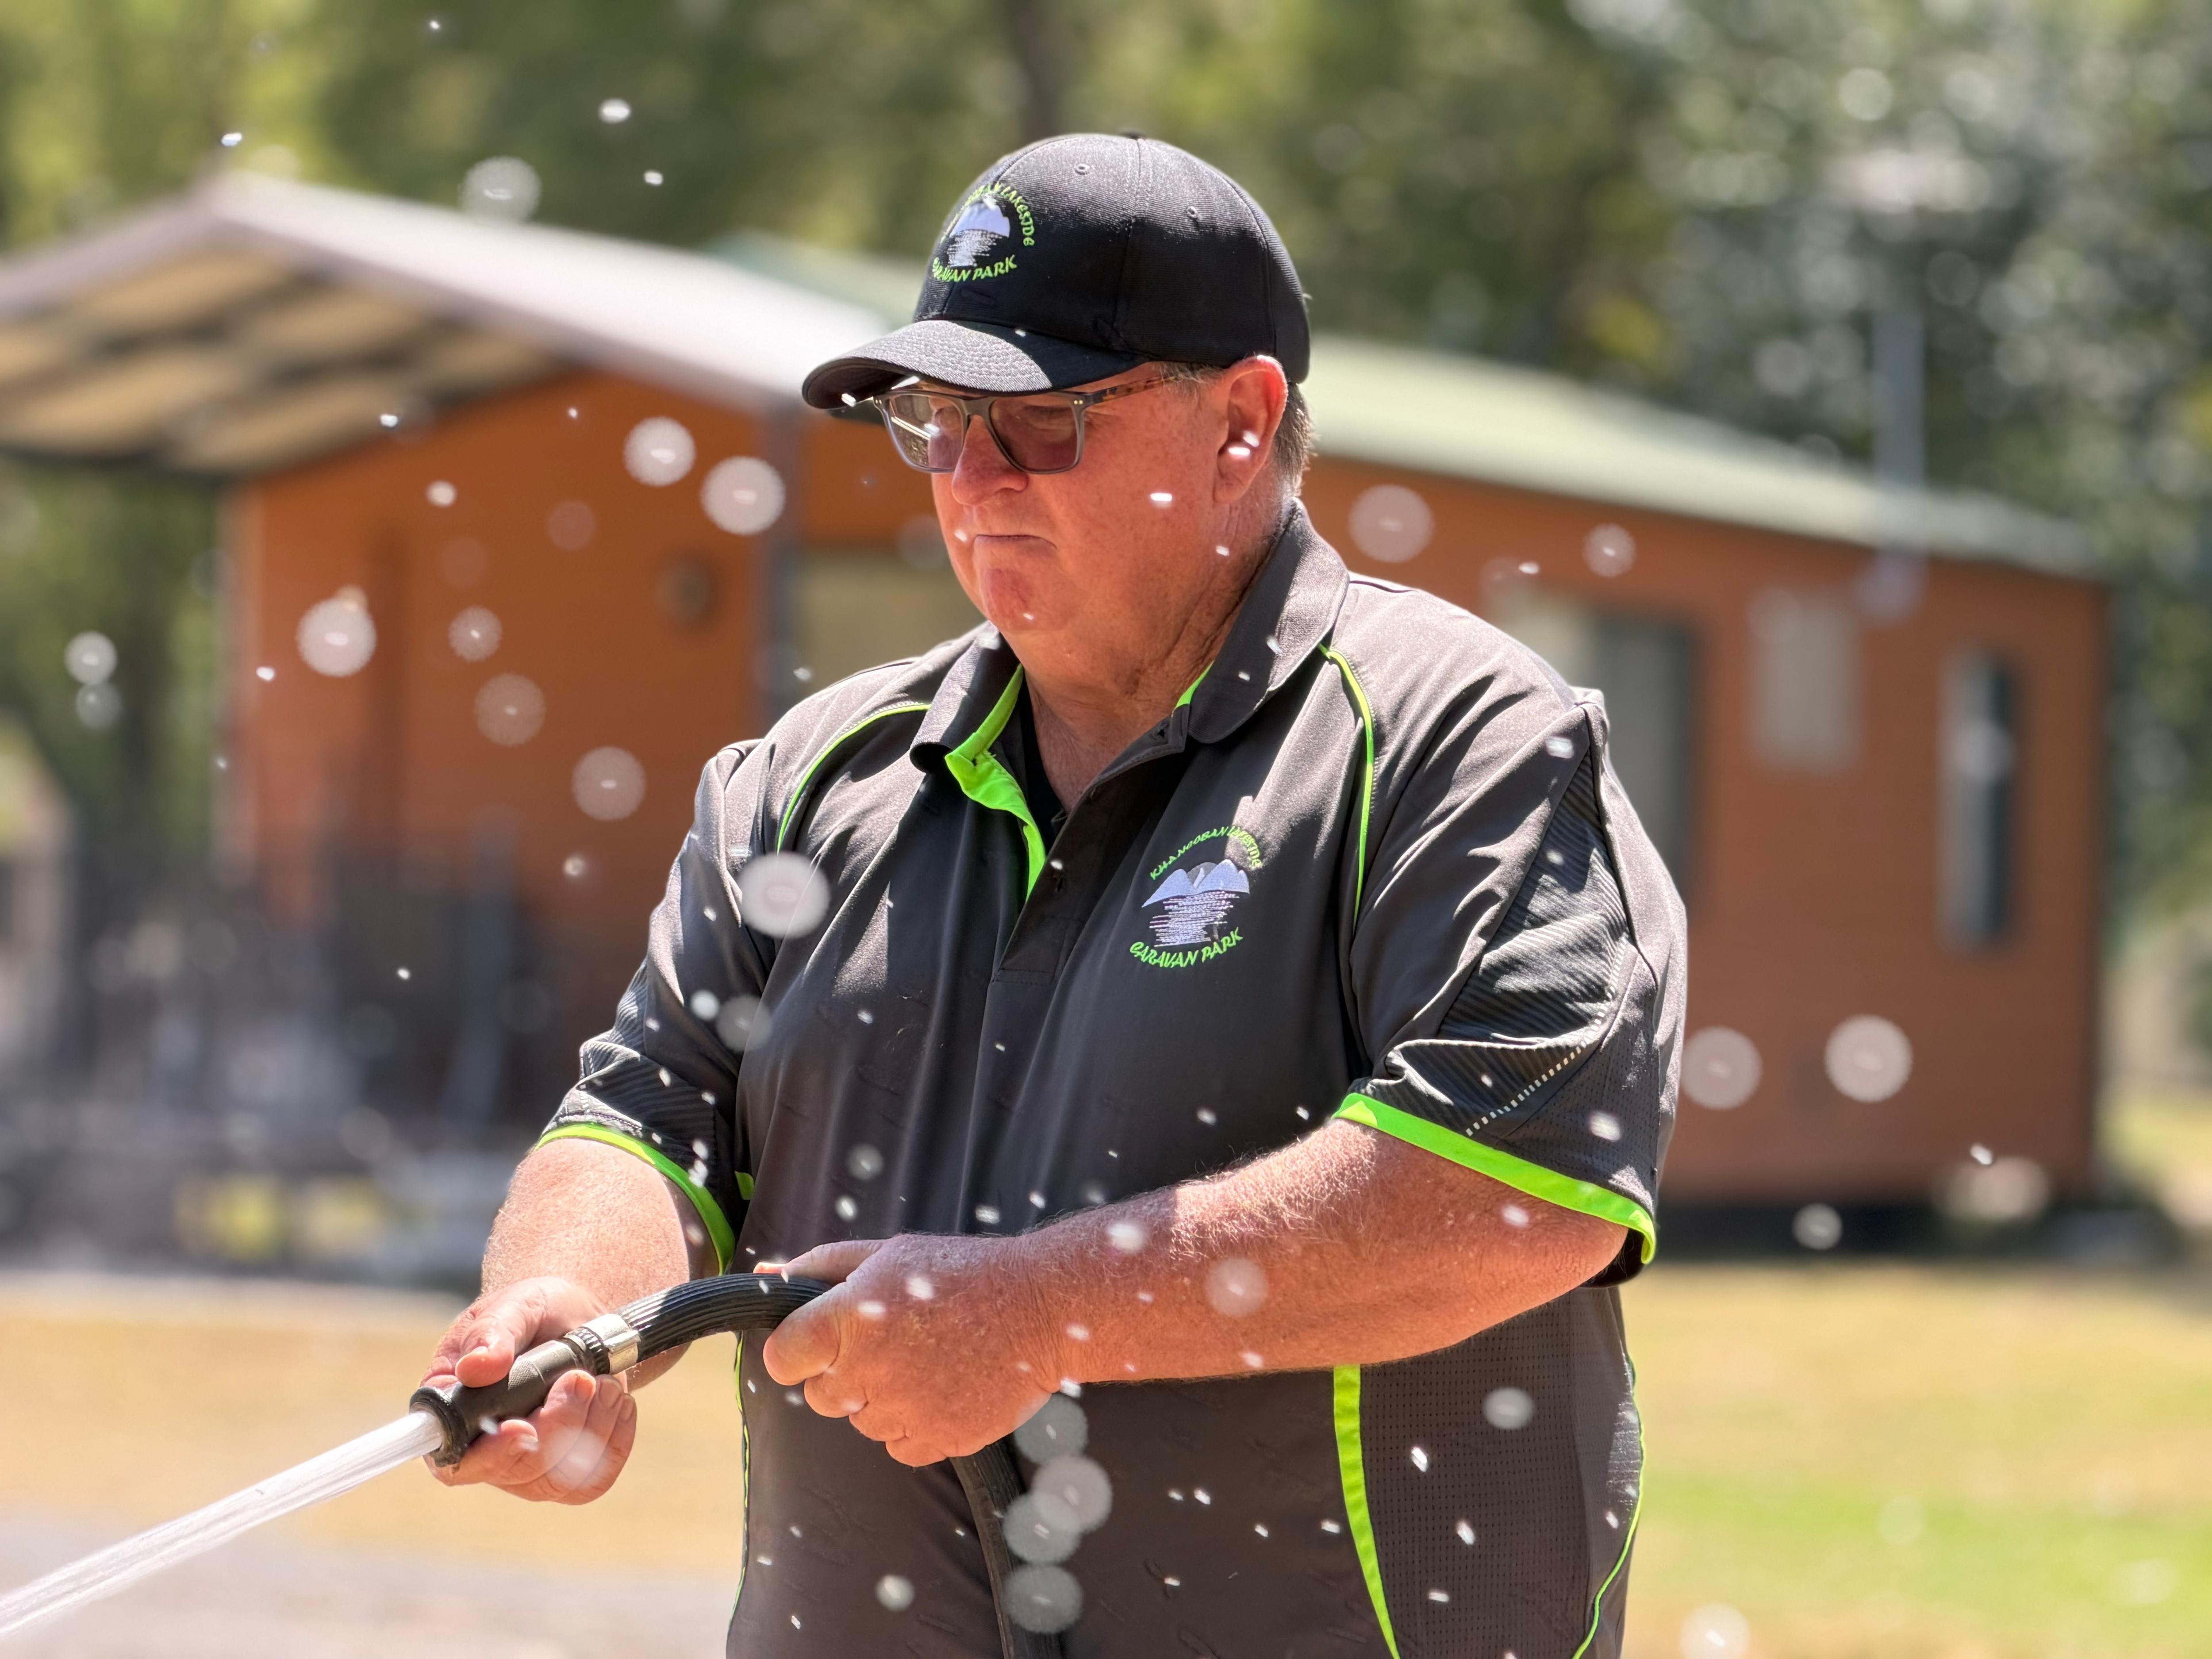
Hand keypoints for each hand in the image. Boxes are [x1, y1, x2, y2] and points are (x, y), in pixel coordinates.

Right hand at [419, 1275, 638, 1504]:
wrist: (578, 1320)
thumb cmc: (535, 1313)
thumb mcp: (515, 1307)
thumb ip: (493, 1333)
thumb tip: (475, 1367)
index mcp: (454, 1412)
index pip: (455, 1460)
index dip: (489, 1455)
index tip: (522, 1427)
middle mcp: (484, 1450)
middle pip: (519, 1469)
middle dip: (559, 1422)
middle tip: (581, 1378)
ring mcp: (527, 1468)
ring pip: (561, 1478)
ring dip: (592, 1424)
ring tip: (600, 1379)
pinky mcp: (567, 1474)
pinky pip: (595, 1478)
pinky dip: (615, 1436)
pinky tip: (614, 1400)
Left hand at [759, 1235, 1062, 1467]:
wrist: (1042, 1308)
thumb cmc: (960, 1273)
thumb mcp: (888, 1253)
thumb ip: (821, 1267)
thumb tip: (764, 1274)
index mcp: (850, 1316)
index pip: (782, 1358)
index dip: (797, 1351)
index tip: (820, 1342)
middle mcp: (869, 1367)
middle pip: (820, 1396)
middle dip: (843, 1374)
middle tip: (891, 1343)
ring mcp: (904, 1409)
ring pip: (860, 1422)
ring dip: (881, 1398)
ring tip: (927, 1360)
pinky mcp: (937, 1439)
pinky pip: (898, 1446)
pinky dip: (913, 1425)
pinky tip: (943, 1387)